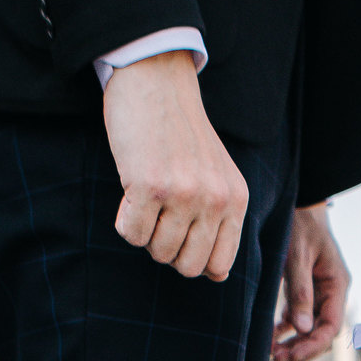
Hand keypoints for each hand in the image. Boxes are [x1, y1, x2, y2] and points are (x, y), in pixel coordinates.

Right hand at [101, 51, 250, 280]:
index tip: (180, 232)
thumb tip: (217, 277)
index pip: (219, 266)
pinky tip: (131, 189)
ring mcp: (183, 194)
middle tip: (160, 215)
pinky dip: (123, 219)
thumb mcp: (217, 175)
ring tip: (147, 196)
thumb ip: (222, 222)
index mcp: (236, 200)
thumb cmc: (180, 134)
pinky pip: (130, 234)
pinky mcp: (149, 186)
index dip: (192, 258)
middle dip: (166, 249)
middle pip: (186, 267)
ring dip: (144, 231)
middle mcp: (215, 200)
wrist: (156, 82)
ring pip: (157, 252)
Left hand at [272, 203, 349, 360]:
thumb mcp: (297, 256)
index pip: (332, 326)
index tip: (292, 356)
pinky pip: (299, 317)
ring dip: (294, 343)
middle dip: (302, 349)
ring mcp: (319, 292)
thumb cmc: (299, 225)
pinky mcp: (305, 290)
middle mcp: (331, 292)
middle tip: (276, 358)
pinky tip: (271, 337)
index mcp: (337, 284)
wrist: (298, 204)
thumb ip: (300, 291)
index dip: (314, 346)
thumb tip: (302, 327)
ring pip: (310, 328)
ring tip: (271, 353)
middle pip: (322, 333)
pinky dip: (286, 329)